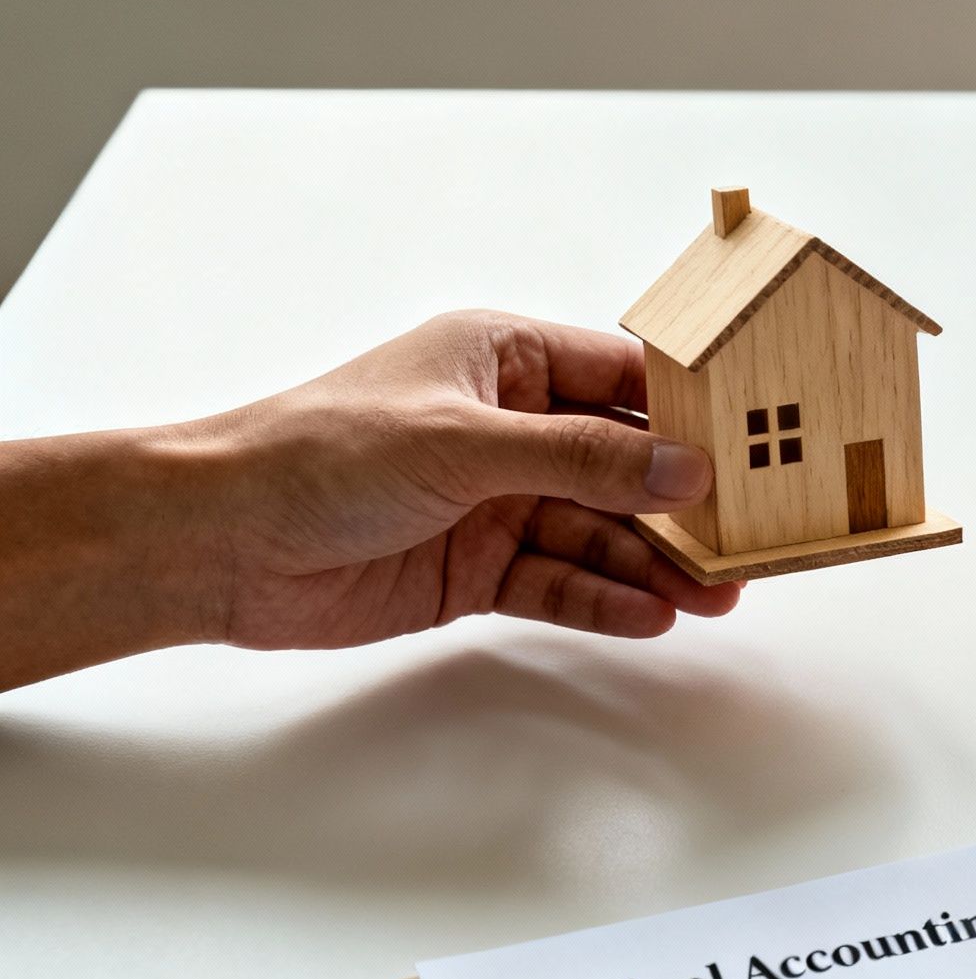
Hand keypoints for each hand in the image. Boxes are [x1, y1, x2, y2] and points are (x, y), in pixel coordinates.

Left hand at [0, 311, 739, 689]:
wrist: (219, 543)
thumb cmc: (319, 454)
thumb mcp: (466, 442)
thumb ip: (583, 457)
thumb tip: (685, 467)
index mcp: (503, 361)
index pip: (621, 379)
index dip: (688, 414)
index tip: (752, 446)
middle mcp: (507, 429)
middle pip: (622, 465)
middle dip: (683, 505)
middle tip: (746, 541)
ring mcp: (495, 502)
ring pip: (598, 532)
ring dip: (654, 563)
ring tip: (715, 595)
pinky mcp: (476, 569)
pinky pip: (558, 583)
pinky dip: (603, 600)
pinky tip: (652, 617)